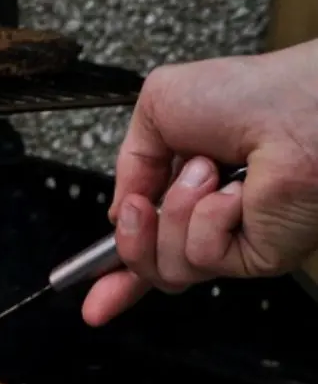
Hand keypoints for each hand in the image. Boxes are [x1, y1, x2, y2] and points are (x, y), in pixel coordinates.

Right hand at [82, 40, 317, 325]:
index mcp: (189, 190)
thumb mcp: (158, 107)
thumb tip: (121, 210)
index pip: (147, 244)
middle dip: (130, 241)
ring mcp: (234, 242)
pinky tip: (234, 193)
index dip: (114, 271)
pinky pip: (201, 258)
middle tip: (140, 208)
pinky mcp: (255, 258)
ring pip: (167, 267)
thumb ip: (128, 162)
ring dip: (175, 212)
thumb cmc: (252, 94)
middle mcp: (212, 222)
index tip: (86, 289)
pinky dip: (207, 219)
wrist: (298, 106)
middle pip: (148, 266)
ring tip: (206, 173)